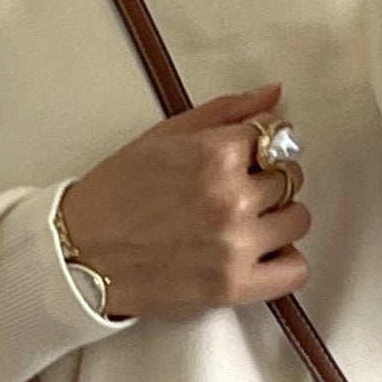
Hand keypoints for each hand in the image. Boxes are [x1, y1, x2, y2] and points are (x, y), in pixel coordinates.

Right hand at [60, 84, 311, 320]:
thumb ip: (225, 112)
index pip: (276, 133)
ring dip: (279, 218)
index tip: (246, 156)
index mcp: (215, 153)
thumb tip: (275, 94)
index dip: (261, 144)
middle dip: (269, 179)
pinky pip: (295, 270)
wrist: (83, 253)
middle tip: (238, 191)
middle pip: (290, 176)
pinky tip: (261, 254)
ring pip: (297, 220)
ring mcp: (235, 245)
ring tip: (246, 223)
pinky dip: (285, 261)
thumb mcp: (166, 135)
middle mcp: (230, 197)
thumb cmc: (119, 192)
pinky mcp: (234, 286)